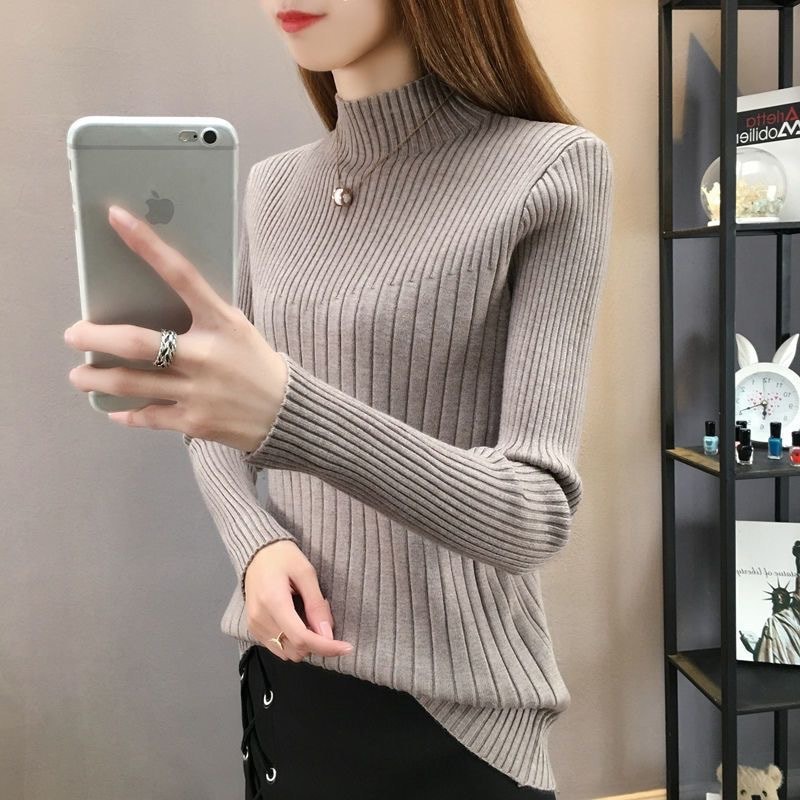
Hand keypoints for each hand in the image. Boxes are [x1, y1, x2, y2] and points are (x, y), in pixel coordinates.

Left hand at [63, 204, 286, 451]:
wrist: (286, 412)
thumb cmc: (255, 362)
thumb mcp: (236, 328)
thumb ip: (200, 314)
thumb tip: (148, 298)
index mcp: (222, 322)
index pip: (182, 275)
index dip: (148, 245)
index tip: (117, 218)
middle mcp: (206, 356)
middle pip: (138, 343)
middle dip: (97, 337)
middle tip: (73, 334)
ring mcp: (198, 392)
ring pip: (132, 384)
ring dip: (97, 378)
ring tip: (79, 374)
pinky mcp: (194, 421)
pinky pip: (147, 416)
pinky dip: (125, 412)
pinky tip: (114, 408)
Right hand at [244, 540, 353, 661]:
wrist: (257, 553)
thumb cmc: (282, 557)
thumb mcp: (306, 573)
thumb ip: (316, 605)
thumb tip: (327, 634)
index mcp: (273, 602)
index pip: (301, 638)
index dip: (326, 647)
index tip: (346, 648)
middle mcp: (260, 619)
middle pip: (296, 650)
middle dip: (317, 640)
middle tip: (321, 613)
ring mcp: (254, 626)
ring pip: (288, 653)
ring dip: (305, 643)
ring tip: (307, 615)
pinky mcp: (254, 629)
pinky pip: (278, 647)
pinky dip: (293, 641)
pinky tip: (296, 620)